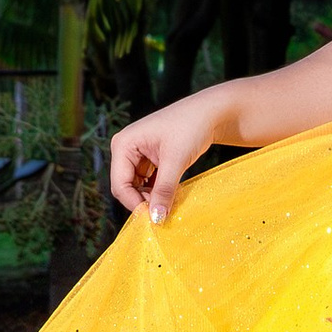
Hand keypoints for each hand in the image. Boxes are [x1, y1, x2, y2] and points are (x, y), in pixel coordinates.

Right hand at [109, 89, 227, 226]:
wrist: (211, 112)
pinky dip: (158, 190)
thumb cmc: (191, 126)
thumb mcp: (176, 160)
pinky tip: (171, 195)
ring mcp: (137, 153)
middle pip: (126, 187)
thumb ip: (164, 190)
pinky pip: (148, 182)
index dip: (134, 203)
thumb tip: (156, 219)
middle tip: (163, 213)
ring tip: (170, 202)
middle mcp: (125, 148)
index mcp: (123, 144)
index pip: (120, 184)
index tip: (154, 218)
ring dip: (151, 197)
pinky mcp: (149, 158)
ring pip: (137, 186)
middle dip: (142, 201)